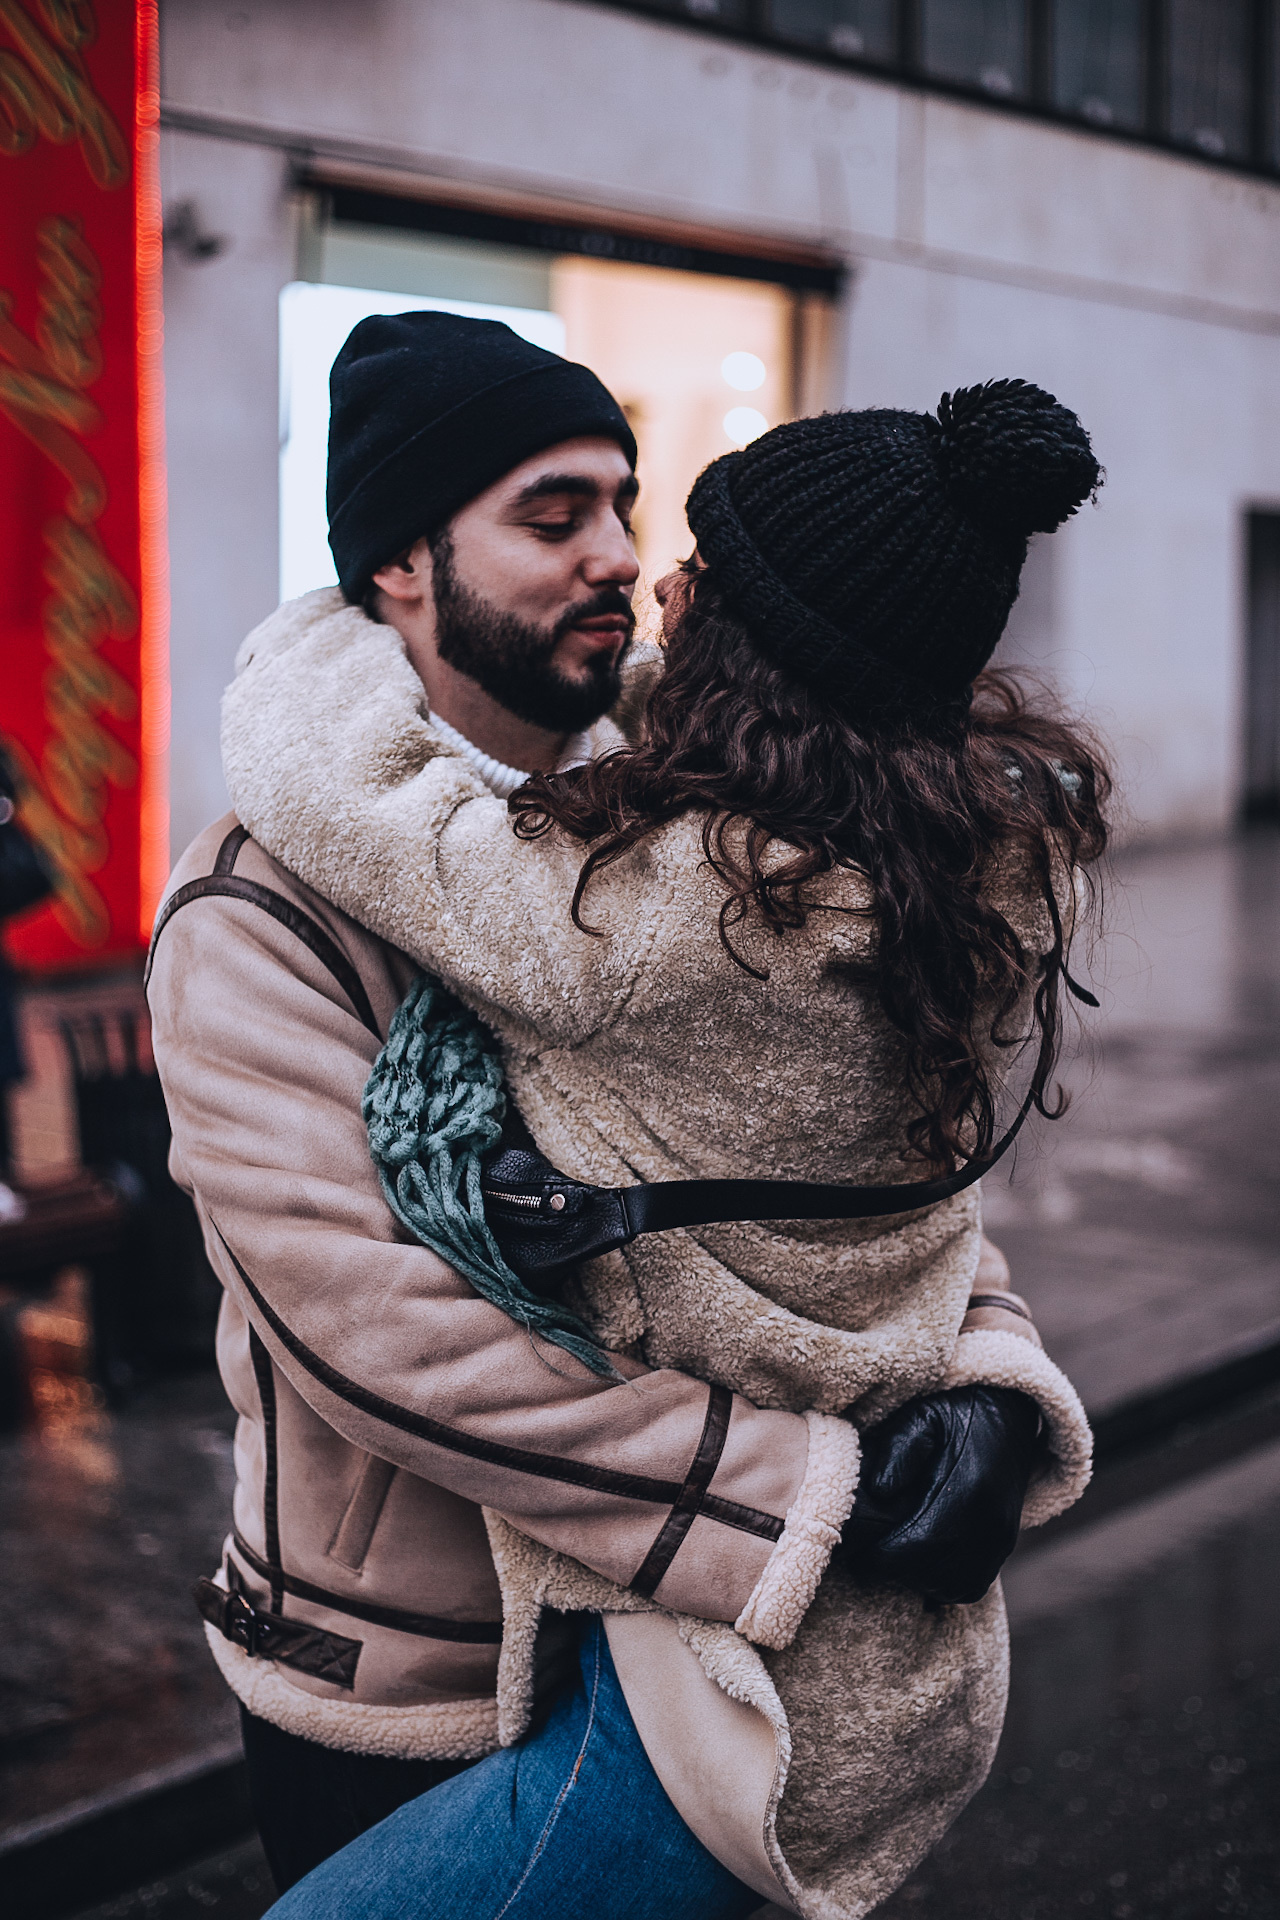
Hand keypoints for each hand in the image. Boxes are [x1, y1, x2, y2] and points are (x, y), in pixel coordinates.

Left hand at [838, 1386, 1041, 1604]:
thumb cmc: (956, 1412)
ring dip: (920, 1581)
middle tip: (866, 1559)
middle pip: (932, 1576)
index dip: (878, 1561)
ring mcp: (1002, 1539)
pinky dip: (945, 1584)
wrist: (1007, 1412)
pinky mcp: (1005, 1545)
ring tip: (894, 1560)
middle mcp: (989, 1525)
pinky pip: (972, 1586)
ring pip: (953, 1588)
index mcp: (966, 1494)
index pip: (914, 1549)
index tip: (854, 1556)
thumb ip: (897, 1451)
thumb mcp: (921, 1417)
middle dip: (894, 1573)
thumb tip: (879, 1492)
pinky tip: (923, 1565)